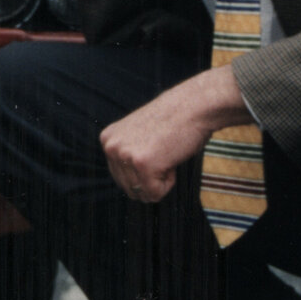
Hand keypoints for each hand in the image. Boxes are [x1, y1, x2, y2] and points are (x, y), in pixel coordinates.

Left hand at [99, 65, 251, 203]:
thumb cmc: (173, 122)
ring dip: (161, 179)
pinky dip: (169, 182)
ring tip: (166, 152)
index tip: (156, 148)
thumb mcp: (138, 136)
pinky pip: (155, 193)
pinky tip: (170, 158)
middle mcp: (110, 147)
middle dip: (152, 178)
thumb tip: (131, 189)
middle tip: (163, 151)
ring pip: (143, 193)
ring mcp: (125, 155)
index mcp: (108, 140)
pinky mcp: (143, 164)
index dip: (145, 171)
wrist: (193, 106)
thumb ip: (127, 156)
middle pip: (130, 188)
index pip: (121, 178)